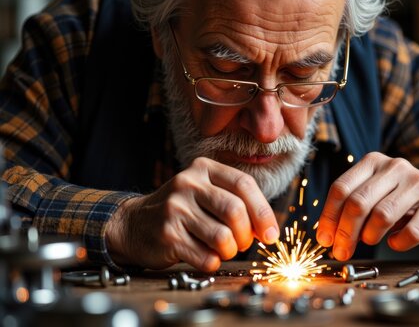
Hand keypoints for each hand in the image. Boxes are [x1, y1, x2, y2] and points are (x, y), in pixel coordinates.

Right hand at [105, 157, 278, 270]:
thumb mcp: (206, 193)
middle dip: (247, 235)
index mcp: (204, 169)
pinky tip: (204, 256)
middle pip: (235, 211)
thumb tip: (269, 230)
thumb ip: (237, 202)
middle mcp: (188, 184)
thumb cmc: (182, 210)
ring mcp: (175, 209)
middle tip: (243, 243)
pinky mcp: (167, 235)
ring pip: (223, 237)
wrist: (134, 224)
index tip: (271, 234)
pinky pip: (206, 256)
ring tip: (222, 249)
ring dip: (230, 251)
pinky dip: (212, 262)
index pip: (244, 184)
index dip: (263, 212)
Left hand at [316, 152, 418, 259]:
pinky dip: (398, 243)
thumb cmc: (403, 201)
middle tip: (342, 251)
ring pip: (382, 215)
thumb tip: (327, 235)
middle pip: (358, 202)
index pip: (341, 188)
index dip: (329, 216)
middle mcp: (395, 167)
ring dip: (370, 236)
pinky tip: (395, 242)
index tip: (325, 238)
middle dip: (345, 232)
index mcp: (373, 162)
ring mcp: (418, 184)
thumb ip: (351, 207)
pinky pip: (411, 231)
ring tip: (370, 240)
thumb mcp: (375, 193)